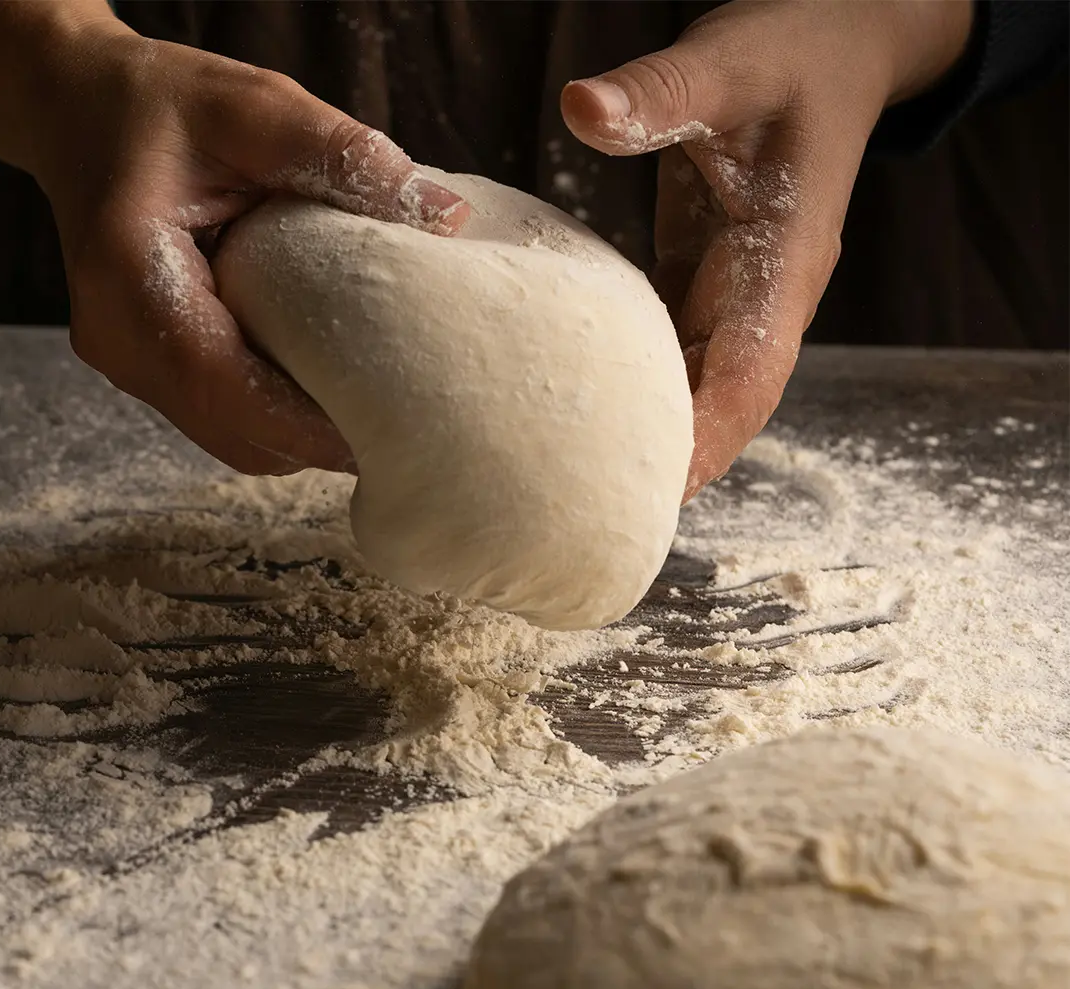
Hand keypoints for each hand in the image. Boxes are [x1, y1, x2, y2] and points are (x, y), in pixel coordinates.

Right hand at [0, 3, 468, 474]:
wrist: (76, 109)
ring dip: (298, 435)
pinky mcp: (146, 367)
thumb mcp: (253, 108)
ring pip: (226, 436)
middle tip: (406, 425)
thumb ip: (342, 155)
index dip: (302, 423)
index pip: (220, 383)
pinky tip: (328, 386)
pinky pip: (218, 415)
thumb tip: (446, 218)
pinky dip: (275, 416)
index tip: (384, 430)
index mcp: (126, 275)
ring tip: (378, 410)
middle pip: (230, 428)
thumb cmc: (159, 104)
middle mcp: (116, 338)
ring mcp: (126, 362)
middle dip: (315, 440)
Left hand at [560, 0, 972, 499]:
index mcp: (785, 259)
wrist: (831, 48)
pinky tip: (583, 419)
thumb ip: (664, 91)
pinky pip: (674, 355)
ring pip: (698, 389)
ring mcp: (739, 294)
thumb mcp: (730, 63)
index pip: (752, 370)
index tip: (661, 489)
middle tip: (597, 517)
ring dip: (653, 438)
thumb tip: (583, 108)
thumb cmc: (791, 53)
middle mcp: (766, 294)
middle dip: (674, 464)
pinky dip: (638, 393)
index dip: (712, 435)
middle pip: (724, 404)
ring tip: (581, 490)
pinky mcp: (706, 283)